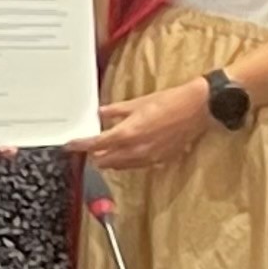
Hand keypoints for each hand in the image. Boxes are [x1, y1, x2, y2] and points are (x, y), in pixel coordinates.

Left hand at [89, 81, 212, 174]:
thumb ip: (115, 111)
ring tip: (105, 150)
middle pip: (105, 160)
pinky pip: (137, 165)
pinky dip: (127, 161)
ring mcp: (149, 157)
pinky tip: (127, 153)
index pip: (96, 144)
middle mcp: (136, 150)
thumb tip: (100, 113)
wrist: (198, 108)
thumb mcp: (137, 103)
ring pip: (120, 166)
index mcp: (127, 133)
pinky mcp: (160, 160)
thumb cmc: (169, 102)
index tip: (69, 145)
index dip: (80, 145)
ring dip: (110, 159)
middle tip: (89, 145)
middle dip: (94, 154)